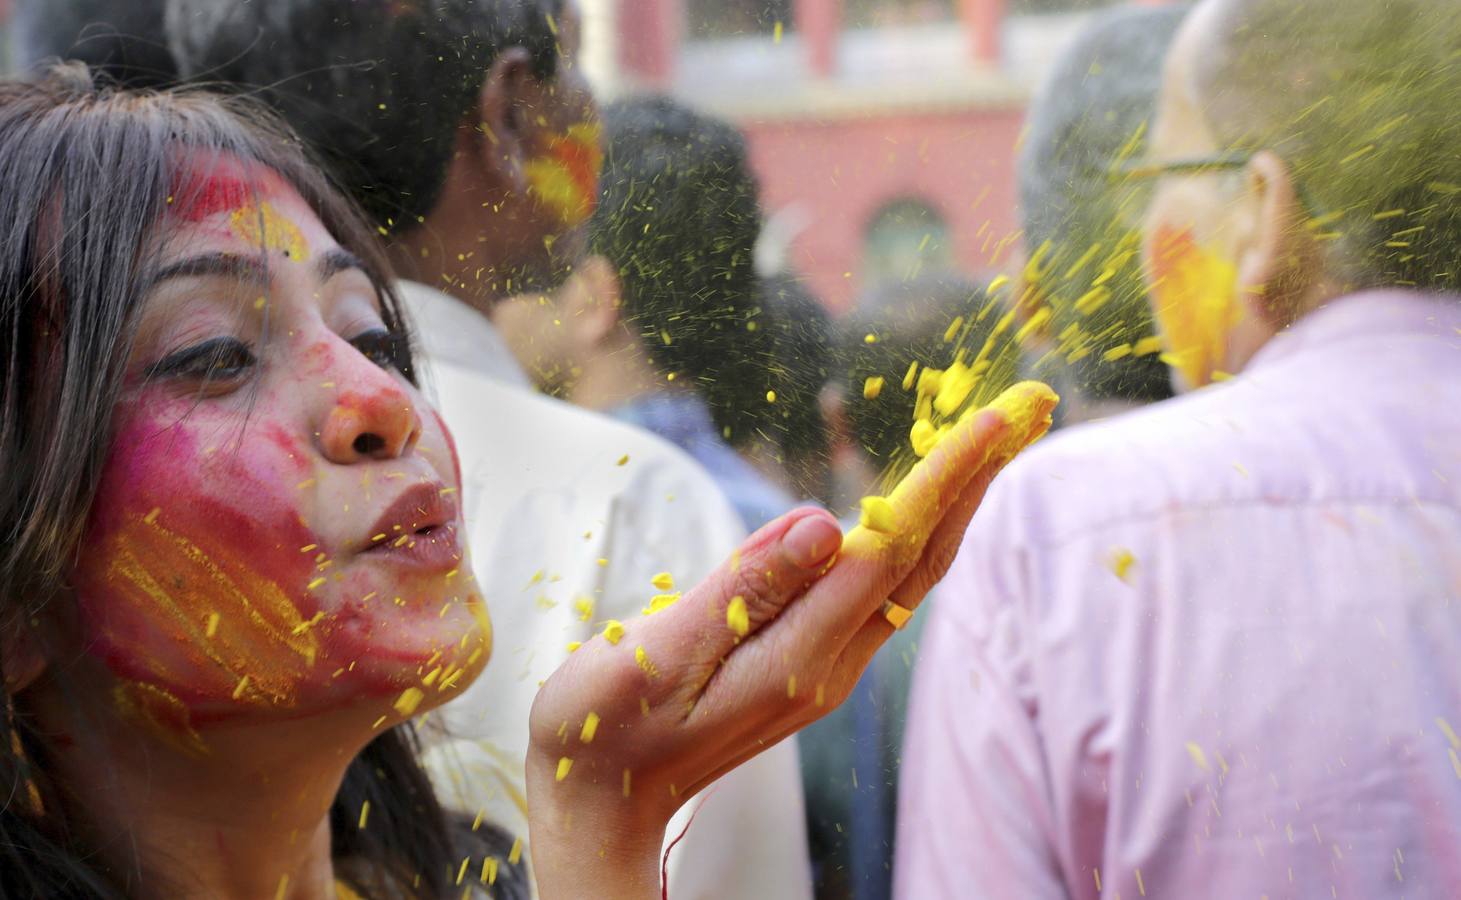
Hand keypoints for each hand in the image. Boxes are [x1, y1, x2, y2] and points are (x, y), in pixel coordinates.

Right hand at [525, 382, 1057, 898]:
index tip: (997, 418)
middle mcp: (828, 666)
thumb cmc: (605, 730)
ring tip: (994, 435)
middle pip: (923, 559)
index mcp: (795, 660)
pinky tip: (926, 501)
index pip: (889, 551)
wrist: (601, 807)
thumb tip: (821, 522)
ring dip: (957, 500)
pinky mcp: (810, 664)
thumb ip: (741, 588)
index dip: (946, 477)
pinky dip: (915, 531)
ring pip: (909, 574)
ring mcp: (825, 669)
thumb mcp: (657, 652)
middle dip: (980, 477)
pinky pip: (878, 588)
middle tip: (1034, 404)